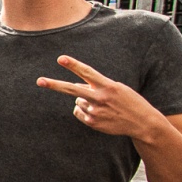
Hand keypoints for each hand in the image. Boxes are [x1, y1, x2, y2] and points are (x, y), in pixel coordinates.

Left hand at [36, 56, 166, 139]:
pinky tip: (101, 114)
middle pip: (72, 89)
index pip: (87, 73)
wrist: (142, 123)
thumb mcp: (117, 88)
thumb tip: (75, 89)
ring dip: (86, 101)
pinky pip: (80, 112)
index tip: (61, 59)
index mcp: (108, 86)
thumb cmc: (129, 101)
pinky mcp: (93, 122)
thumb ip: (96, 86)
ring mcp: (95, 112)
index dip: (73, 65)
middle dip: (55, 85)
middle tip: (39, 81)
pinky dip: (86, 111)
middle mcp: (100, 98)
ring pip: (78, 101)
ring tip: (104, 106)